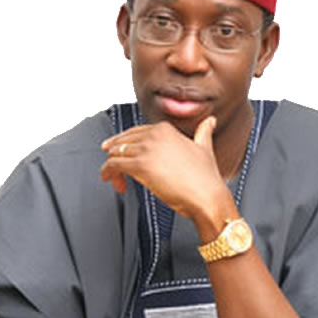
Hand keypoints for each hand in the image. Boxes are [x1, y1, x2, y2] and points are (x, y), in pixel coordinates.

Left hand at [100, 116, 228, 218]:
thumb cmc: (206, 177)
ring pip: (115, 153)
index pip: (134, 133)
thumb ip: (204, 132)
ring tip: (116, 180)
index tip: (120, 153)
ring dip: (111, 168)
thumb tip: (210, 121)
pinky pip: (113, 166)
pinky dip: (108, 174)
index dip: (126, 145)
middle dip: (115, 156)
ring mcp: (146, 149)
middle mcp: (154, 135)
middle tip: (114, 169)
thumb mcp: (205, 147)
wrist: (207, 196)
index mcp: (165, 129)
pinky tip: (113, 182)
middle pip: (122, 141)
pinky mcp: (140, 166)